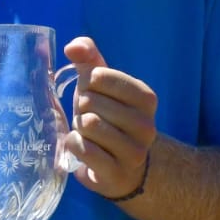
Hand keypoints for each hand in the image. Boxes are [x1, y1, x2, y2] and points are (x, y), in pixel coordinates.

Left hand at [62, 36, 156, 199]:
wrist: (120, 167)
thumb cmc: (107, 118)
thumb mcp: (100, 86)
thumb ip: (89, 59)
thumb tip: (73, 46)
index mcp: (146, 98)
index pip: (101, 76)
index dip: (88, 83)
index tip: (93, 93)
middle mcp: (146, 125)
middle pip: (92, 102)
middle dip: (81, 108)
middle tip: (89, 117)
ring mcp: (134, 151)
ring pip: (89, 125)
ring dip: (79, 128)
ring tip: (88, 133)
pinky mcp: (117, 173)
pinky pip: (84, 149)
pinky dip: (74, 145)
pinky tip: (81, 147)